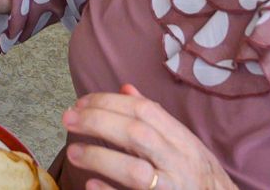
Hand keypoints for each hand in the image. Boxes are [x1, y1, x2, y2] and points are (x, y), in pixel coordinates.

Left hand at [63, 87, 236, 189]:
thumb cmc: (201, 175)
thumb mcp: (184, 143)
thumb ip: (155, 118)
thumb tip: (125, 89)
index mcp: (183, 141)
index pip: (145, 111)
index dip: (109, 102)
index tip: (81, 102)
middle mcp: (178, 162)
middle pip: (137, 135)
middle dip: (99, 122)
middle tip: (69, 118)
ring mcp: (171, 188)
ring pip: (136, 171)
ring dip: (101, 158)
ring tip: (73, 152)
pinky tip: (91, 184)